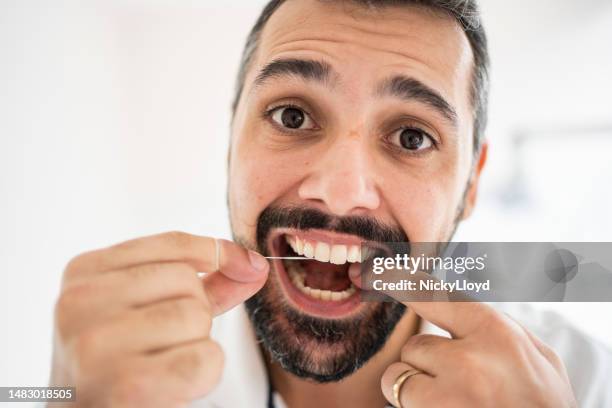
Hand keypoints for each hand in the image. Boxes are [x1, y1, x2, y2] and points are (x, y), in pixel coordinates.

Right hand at [50, 231, 268, 406]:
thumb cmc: (120, 361)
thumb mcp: (149, 309)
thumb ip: (203, 284)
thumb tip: (253, 265)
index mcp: (84, 272)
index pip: (172, 243)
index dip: (218, 252)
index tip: (247, 265)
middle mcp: (80, 302)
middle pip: (187, 281)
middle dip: (196, 312)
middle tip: (166, 342)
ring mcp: (98, 344)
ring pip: (195, 316)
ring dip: (197, 343)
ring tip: (164, 363)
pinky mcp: (127, 385)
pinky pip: (204, 358)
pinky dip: (205, 374)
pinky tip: (176, 385)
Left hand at [380, 300, 576, 406]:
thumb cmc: (546, 407)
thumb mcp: (541, 358)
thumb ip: (500, 329)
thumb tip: (462, 308)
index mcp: (496, 332)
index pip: (433, 295)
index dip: (399, 281)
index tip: (375, 271)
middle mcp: (470, 357)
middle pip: (415, 345)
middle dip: (429, 364)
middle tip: (460, 383)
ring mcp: (450, 390)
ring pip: (401, 372)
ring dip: (417, 385)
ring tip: (452, 400)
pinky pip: (399, 397)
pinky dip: (413, 404)